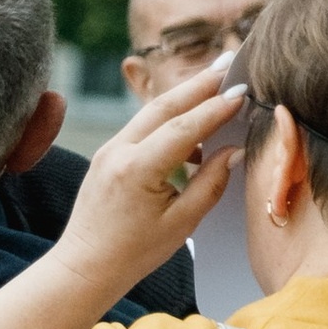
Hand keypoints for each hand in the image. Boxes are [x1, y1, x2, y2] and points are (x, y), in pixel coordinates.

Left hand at [56, 64, 248, 292]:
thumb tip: (234, 151)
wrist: (85, 266)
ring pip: (151, 112)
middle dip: (200, 83)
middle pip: (165, 105)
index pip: (184, 127)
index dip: (215, 108)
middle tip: (231, 62)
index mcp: (137, 169)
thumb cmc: (133, 253)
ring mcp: (108, 149)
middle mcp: (118, 150)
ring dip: (185, 98)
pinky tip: (193, 135)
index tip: (243, 91)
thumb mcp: (181, 224)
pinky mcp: (107, 154)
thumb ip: (211, 184)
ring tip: (217, 87)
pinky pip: (142, 128)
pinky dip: (168, 122)